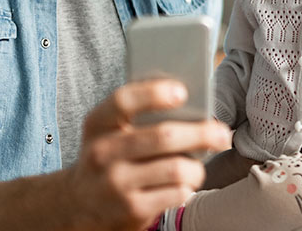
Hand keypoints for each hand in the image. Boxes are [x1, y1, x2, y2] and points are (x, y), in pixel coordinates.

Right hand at [63, 79, 231, 230]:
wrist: (79, 205)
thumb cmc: (109, 157)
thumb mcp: (110, 132)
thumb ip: (139, 116)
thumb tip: (192, 104)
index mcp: (98, 125)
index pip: (124, 101)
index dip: (154, 93)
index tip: (182, 92)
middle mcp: (102, 153)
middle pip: (164, 136)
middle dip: (202, 133)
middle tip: (222, 134)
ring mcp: (116, 183)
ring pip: (177, 169)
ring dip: (197, 167)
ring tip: (197, 167)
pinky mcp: (131, 209)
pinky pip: (177, 193)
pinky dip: (188, 187)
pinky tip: (183, 185)